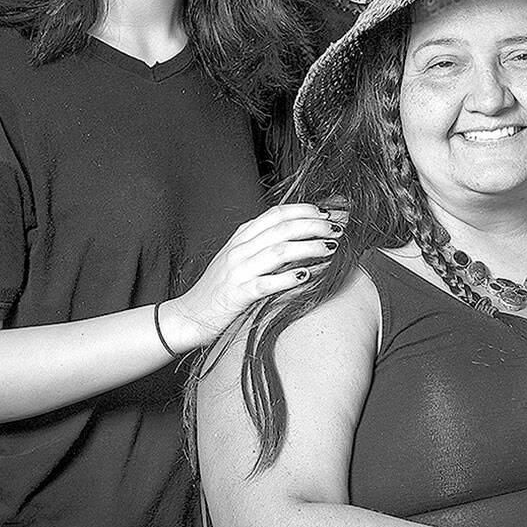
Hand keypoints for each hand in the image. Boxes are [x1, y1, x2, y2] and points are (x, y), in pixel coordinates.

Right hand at [161, 202, 345, 348]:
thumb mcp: (236, 259)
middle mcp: (239, 249)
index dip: (304, 210)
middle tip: (337, 230)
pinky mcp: (238, 294)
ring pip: (279, 251)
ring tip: (330, 249)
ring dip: (309, 248)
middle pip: (283, 228)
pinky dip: (289, 278)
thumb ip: (260, 245)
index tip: (326, 214)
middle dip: (314, 226)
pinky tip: (308, 276)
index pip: (275, 214)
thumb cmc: (218, 290)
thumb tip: (295, 236)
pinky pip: (267, 283)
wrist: (189, 316)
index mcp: (240, 237)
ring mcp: (238, 271)